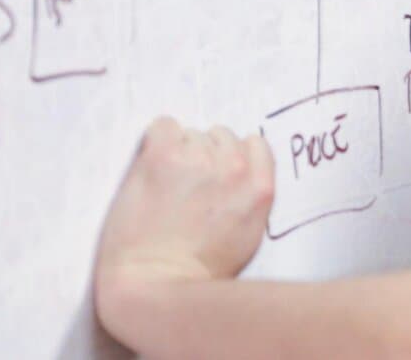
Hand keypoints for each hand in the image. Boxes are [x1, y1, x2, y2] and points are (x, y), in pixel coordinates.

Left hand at [95, 117, 274, 329]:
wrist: (156, 284)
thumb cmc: (200, 272)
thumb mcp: (249, 235)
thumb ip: (250, 196)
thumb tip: (237, 173)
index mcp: (259, 187)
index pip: (254, 144)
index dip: (232, 159)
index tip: (217, 175)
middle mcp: (234, 167)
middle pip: (221, 136)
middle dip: (205, 156)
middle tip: (187, 186)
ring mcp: (198, 159)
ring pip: (191, 133)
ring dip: (179, 152)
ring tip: (166, 185)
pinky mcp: (162, 157)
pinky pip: (163, 126)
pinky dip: (156, 141)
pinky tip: (151, 168)